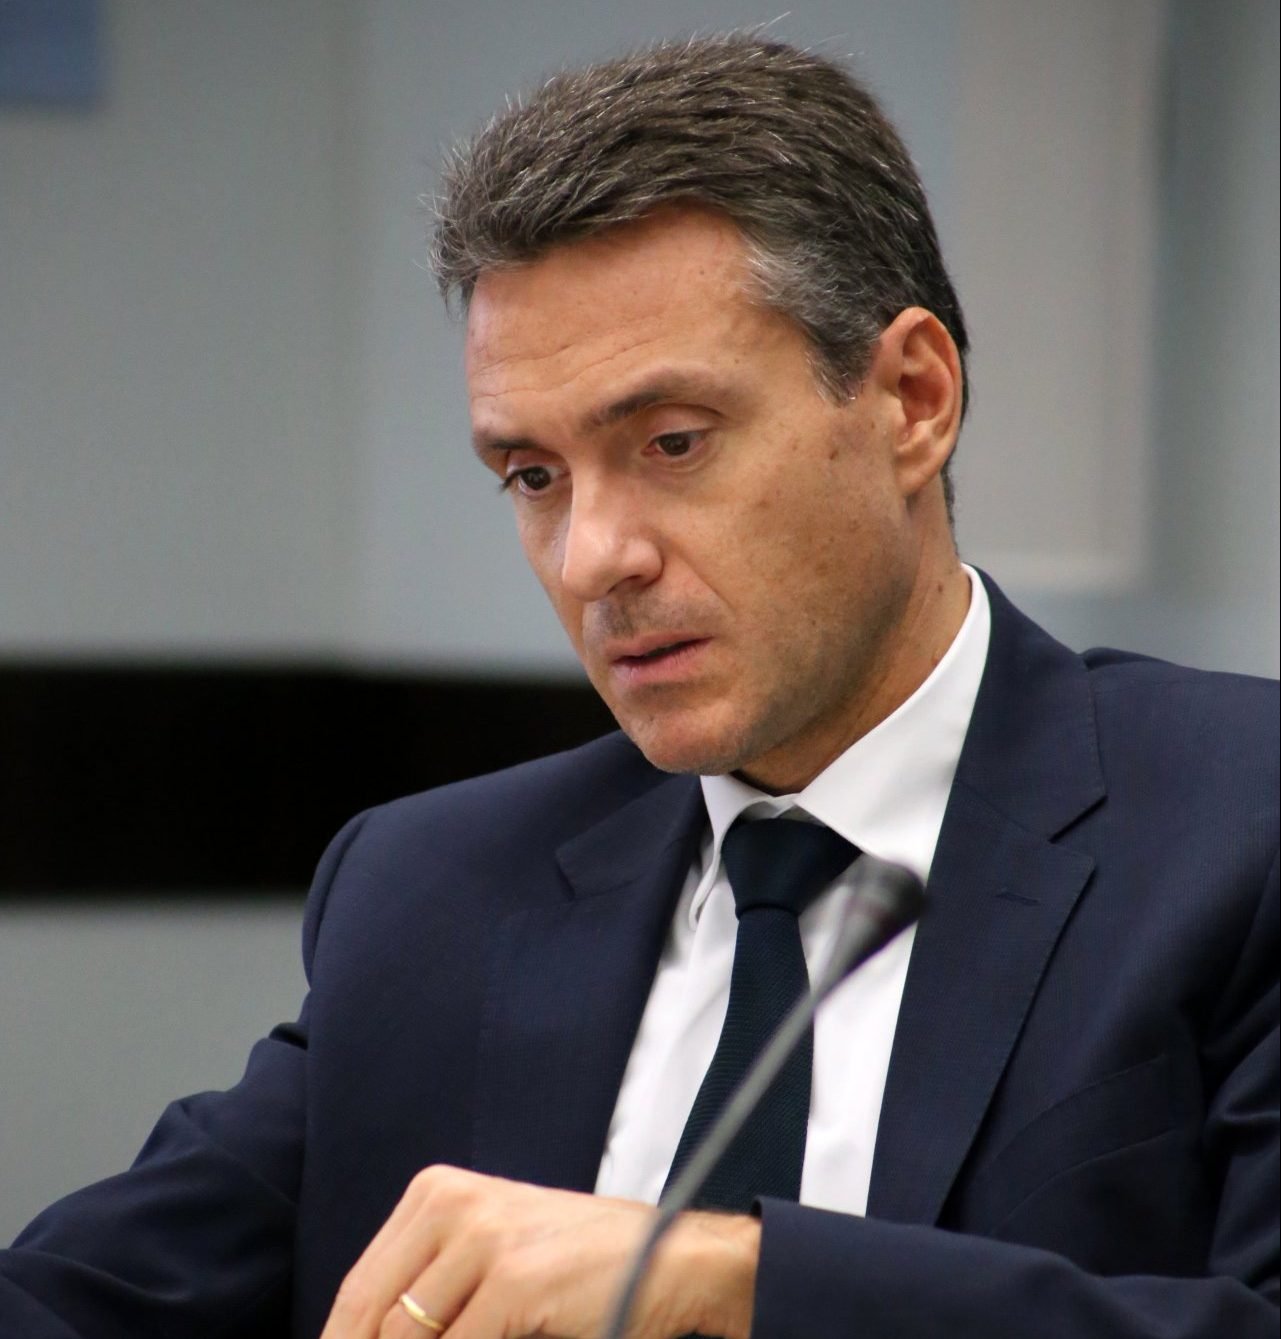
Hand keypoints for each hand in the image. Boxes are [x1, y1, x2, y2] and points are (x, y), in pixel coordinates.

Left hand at [319, 1165, 758, 1338]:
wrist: (668, 1257)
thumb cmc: (576, 1265)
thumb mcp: (490, 1255)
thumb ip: (430, 1290)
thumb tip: (367, 1336)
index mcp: (437, 1192)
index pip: (359, 1289)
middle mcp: (451, 1203)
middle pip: (370, 1315)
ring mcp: (482, 1239)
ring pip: (404, 1337)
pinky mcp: (512, 1279)